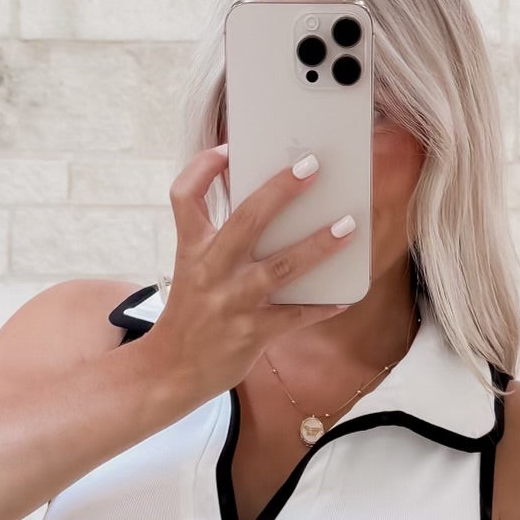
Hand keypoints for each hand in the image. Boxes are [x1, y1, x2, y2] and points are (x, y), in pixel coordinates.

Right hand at [149, 142, 357, 410]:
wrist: (172, 370)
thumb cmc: (190, 314)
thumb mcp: (190, 269)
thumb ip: (216, 239)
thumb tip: (264, 208)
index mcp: (192, 249)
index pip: (185, 197)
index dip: (202, 169)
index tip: (226, 150)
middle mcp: (212, 271)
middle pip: (247, 220)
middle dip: (281, 190)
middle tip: (312, 167)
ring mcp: (233, 302)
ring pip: (282, 267)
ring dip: (318, 246)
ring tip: (348, 227)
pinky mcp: (252, 333)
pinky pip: (296, 316)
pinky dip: (323, 307)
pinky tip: (345, 298)